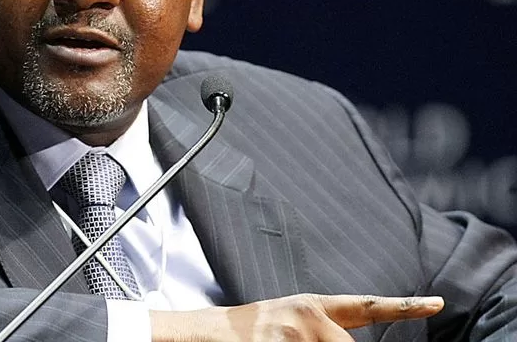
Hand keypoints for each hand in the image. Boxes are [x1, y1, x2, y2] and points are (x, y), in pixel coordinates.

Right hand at [150, 293, 443, 340]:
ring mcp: (290, 334)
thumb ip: (322, 331)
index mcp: (311, 305)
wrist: (206, 333)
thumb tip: (346, 341)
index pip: (366, 306)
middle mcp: (305, 315)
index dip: (403, 306)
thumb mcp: (289, 324)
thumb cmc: (252, 332)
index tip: (436, 303)